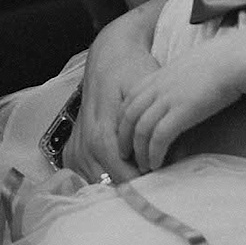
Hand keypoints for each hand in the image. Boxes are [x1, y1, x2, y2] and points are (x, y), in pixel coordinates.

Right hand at [61, 29, 159, 182]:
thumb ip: (156, 128)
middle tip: (156, 180)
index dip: (147, 185)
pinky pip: (87, 177)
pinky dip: (105, 178)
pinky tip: (122, 169)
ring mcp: (76, 150)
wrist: (109, 57)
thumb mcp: (149, 96)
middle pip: (111, 187)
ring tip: (142, 174)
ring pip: (99, 185)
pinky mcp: (71, 150)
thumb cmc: (132, 72)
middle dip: (135, 187)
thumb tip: (174, 157)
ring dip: (120, 184)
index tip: (164, 182)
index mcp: (102, 137)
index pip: (125, 180)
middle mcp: (85, 147)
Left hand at [117, 37, 242, 172]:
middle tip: (126, 157)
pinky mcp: (182, 111)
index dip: (123, 122)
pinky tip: (158, 164)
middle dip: (124, 139)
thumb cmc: (217, 64)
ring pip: (141, 130)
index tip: (125, 138)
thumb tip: (177, 95)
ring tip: (144, 167)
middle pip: (129, 117)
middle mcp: (157, 88)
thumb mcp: (187, 69)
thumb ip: (175, 82)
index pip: (128, 102)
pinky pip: (159, 137)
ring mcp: (168, 99)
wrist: (232, 60)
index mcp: (156, 77)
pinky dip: (154, 153)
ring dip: (139, 152)